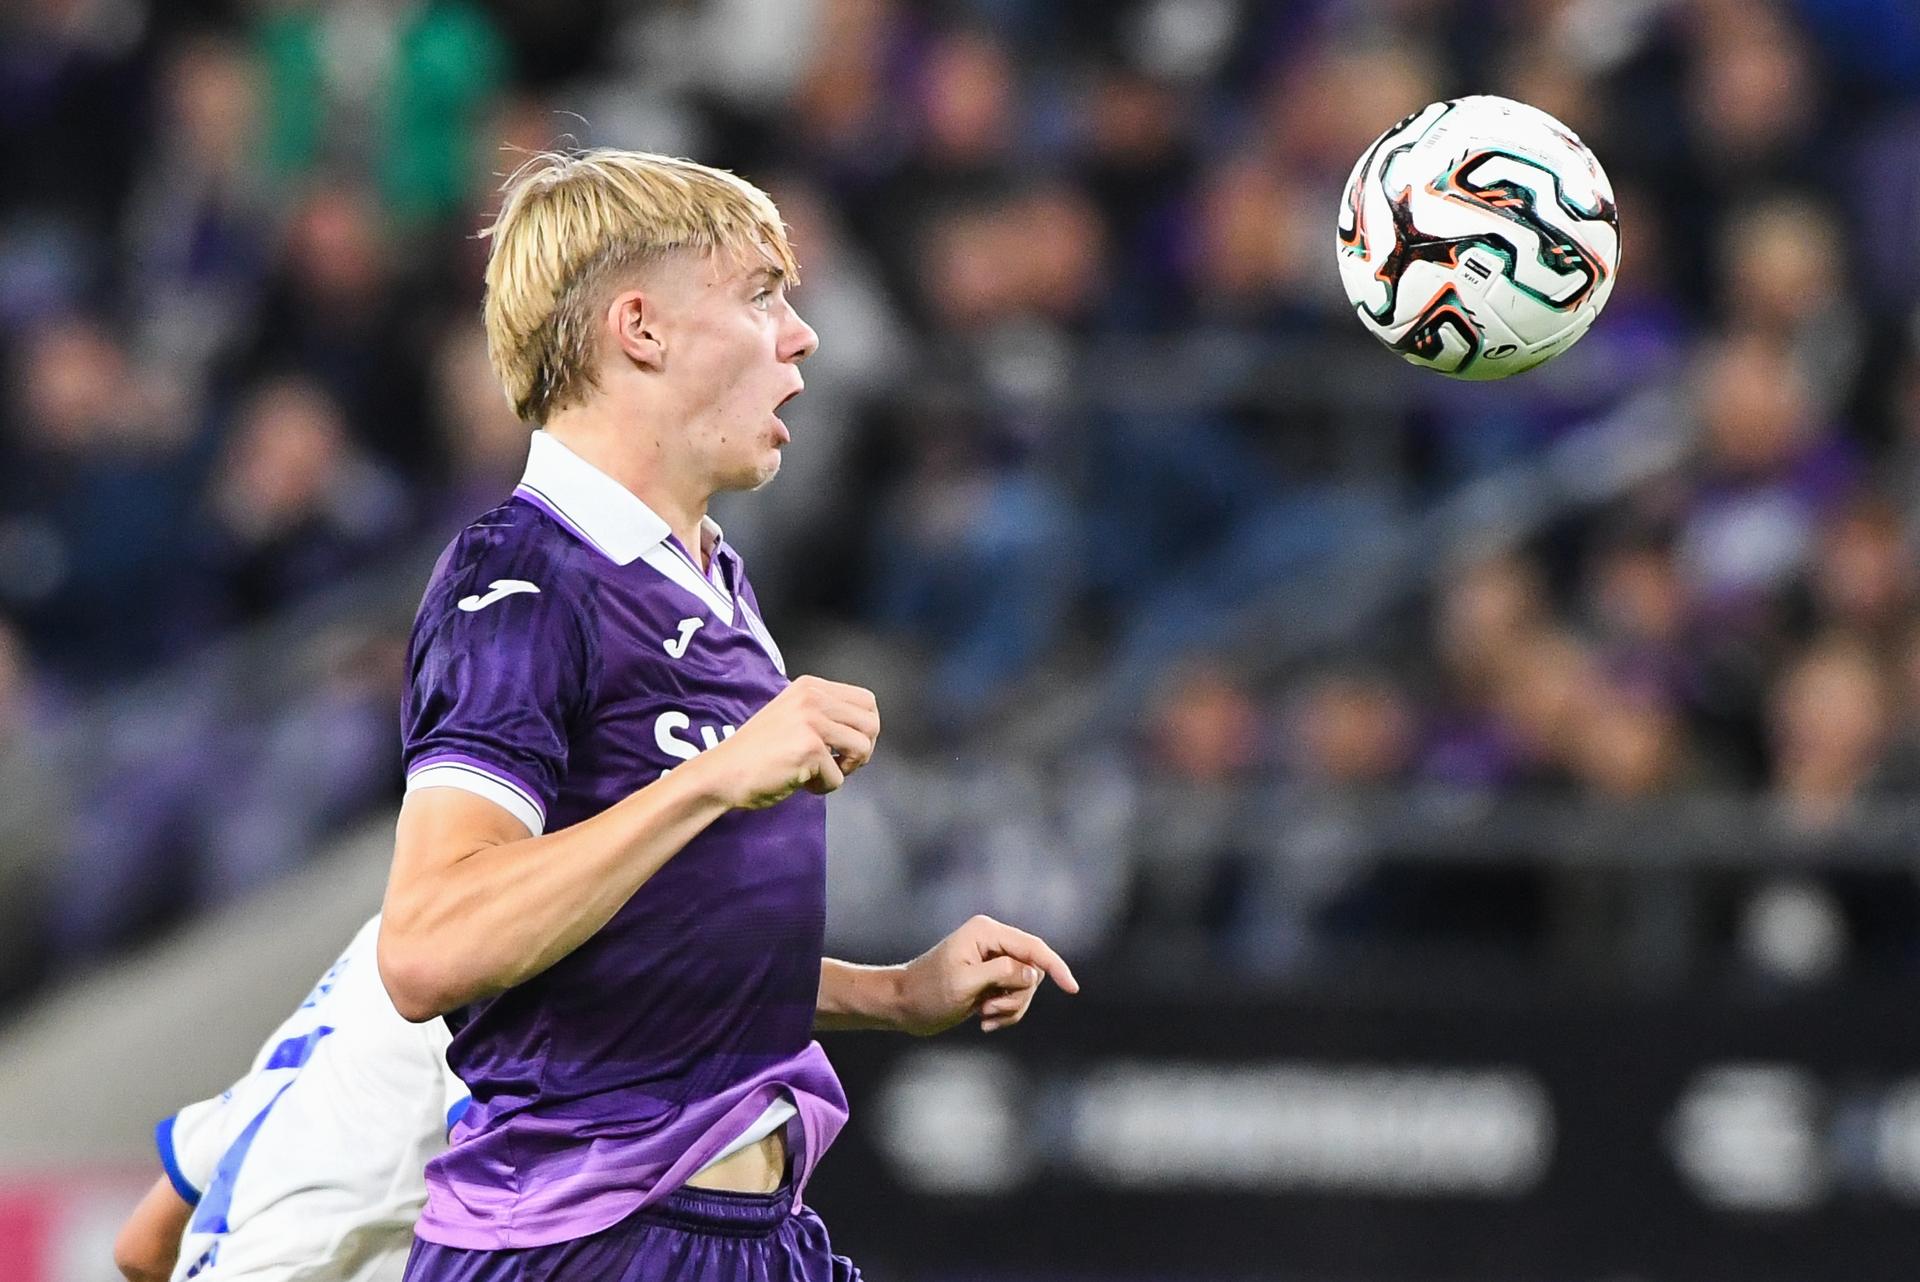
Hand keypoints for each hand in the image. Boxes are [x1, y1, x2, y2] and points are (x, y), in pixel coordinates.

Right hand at [702, 675, 879, 808]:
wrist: (723, 772)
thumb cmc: (757, 752)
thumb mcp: (792, 715)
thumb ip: (824, 713)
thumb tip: (862, 729)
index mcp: (811, 686)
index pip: (866, 700)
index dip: (864, 728)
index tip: (845, 746)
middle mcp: (813, 697)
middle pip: (872, 723)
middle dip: (863, 750)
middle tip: (839, 763)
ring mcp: (812, 722)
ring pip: (863, 749)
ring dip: (846, 769)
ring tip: (821, 772)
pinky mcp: (810, 749)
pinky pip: (839, 777)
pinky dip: (823, 788)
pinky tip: (801, 783)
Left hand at [894, 914, 1079, 1035]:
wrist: (903, 1006)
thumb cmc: (928, 993)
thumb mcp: (966, 984)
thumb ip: (1003, 972)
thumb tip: (1033, 970)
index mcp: (986, 932)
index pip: (1033, 947)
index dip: (1055, 966)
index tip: (1072, 989)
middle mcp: (993, 941)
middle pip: (1032, 970)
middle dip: (1017, 996)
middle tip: (989, 1010)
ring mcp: (993, 960)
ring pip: (1026, 987)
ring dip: (1010, 1008)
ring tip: (983, 1017)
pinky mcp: (991, 978)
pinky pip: (1015, 997)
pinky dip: (1005, 1013)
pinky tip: (983, 1022)